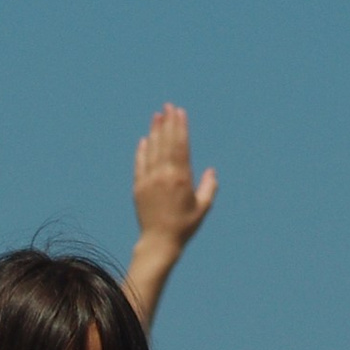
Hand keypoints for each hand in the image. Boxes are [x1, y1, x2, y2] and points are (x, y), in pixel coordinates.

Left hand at [132, 102, 215, 253]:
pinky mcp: (138, 187)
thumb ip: (209, 187)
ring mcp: (149, 180)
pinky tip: (145, 139)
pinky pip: (140, 163)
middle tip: (168, 106)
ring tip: (157, 116)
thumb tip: (211, 170)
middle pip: (166, 143)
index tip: (180, 112)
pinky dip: (142, 150)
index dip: (180, 127)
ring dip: (155, 131)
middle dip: (168, 123)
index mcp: (181, 178)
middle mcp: (164, 175)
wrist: (159, 242)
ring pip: (152, 150)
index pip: (180, 145)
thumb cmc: (184, 226)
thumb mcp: (203, 207)